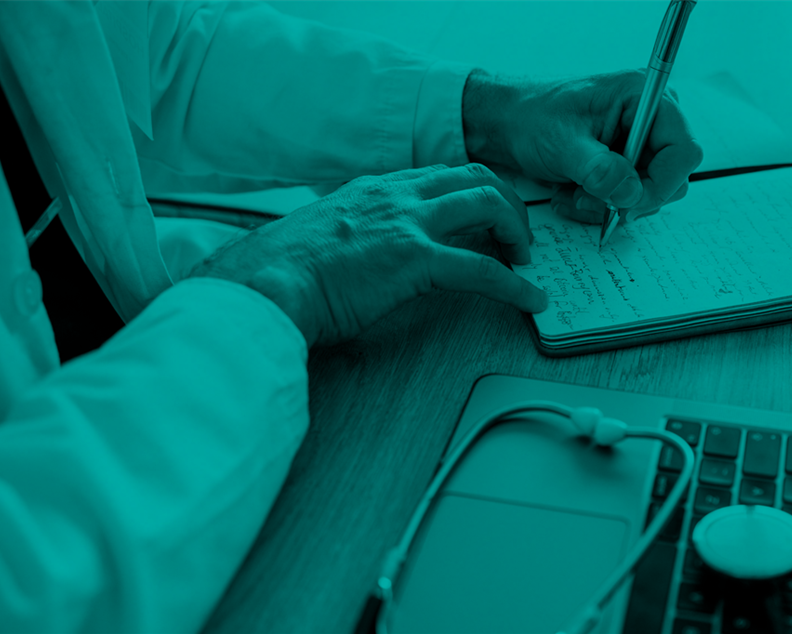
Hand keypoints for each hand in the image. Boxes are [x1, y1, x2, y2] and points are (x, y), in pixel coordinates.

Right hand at [189, 164, 547, 345]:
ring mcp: (407, 223)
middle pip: (476, 177)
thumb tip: (367, 254)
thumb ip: (354, 234)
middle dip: (508, 203)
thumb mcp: (323, 236)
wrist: (261, 286)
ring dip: (518, 231)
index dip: (474, 193)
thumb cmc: (279, 271)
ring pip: (488, 205)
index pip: (442, 175)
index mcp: (374, 188)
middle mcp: (396, 195)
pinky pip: (484, 268)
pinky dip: (515, 285)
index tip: (487, 215)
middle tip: (518, 236)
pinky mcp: (415, 260)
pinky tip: (530, 301)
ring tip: (527, 262)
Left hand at [463, 69, 703, 223]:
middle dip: (627, 198)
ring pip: (648, 195)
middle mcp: (649, 120)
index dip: (662, 184)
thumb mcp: (562, 143)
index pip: (683, 151)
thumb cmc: (531, 118)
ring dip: (608, 205)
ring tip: (572, 193)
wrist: (508, 125)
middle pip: (670, 178)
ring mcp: (639, 145)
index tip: (628, 203)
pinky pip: (628, 200)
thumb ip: (598, 169)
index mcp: (643, 96)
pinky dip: (600, 206)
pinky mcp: (625, 166)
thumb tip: (630, 193)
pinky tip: (572, 193)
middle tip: (588, 199)